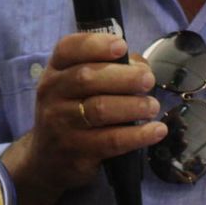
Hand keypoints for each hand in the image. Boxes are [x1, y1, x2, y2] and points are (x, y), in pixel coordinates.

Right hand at [5, 33, 165, 204]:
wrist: (48, 159)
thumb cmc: (71, 112)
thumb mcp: (76, 87)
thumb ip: (106, 69)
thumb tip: (141, 67)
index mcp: (54, 72)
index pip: (67, 49)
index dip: (95, 45)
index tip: (122, 46)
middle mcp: (53, 95)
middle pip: (86, 78)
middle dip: (123, 77)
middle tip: (148, 80)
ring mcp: (62, 125)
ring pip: (99, 109)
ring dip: (133, 106)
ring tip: (152, 106)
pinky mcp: (77, 152)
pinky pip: (111, 141)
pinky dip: (138, 135)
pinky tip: (157, 130)